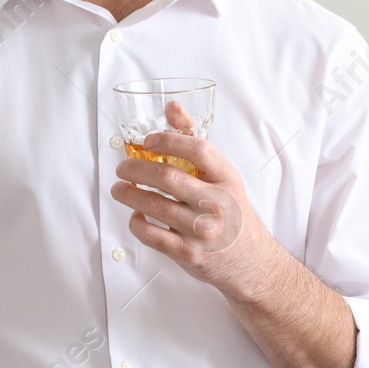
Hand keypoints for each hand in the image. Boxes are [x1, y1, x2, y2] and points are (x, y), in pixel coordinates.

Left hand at [110, 123, 275, 298]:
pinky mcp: (188, 253)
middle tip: (122, 167)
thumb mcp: (223, 176)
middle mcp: (217, 203)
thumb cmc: (232, 212)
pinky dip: (136, 222)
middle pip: (167, 178)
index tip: (148, 141)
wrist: (249, 260)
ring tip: (119, 188)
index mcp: (227, 179)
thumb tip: (172, 107)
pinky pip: (151, 235)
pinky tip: (135, 214)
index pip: (198, 150)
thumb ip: (195, 141)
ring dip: (128, 194)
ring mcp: (202, 230)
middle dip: (135, 168)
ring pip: (154, 206)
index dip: (168, 141)